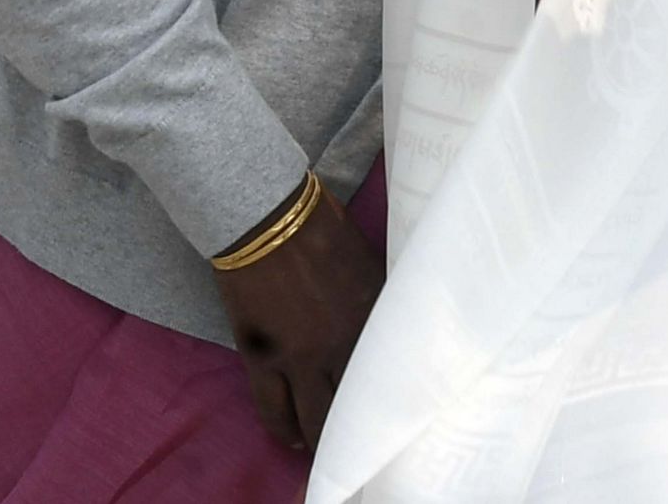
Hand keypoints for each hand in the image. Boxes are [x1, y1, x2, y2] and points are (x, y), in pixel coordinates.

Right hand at [215, 183, 384, 453]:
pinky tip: (294, 439)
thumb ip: (380, 299)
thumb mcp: (369, 261)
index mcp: (375, 315)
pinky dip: (284, 429)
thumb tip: (393, 322)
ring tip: (330, 451)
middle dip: (364, 431)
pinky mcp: (264, 359)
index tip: (404, 411)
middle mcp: (343, 344)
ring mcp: (301, 357)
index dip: (397, 397)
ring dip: (324, 439)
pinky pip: (274, 410)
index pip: (393, 371)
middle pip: (358, 404)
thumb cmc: (321, 226)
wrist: (266, 216)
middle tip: (369, 444)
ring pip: (317, 418)